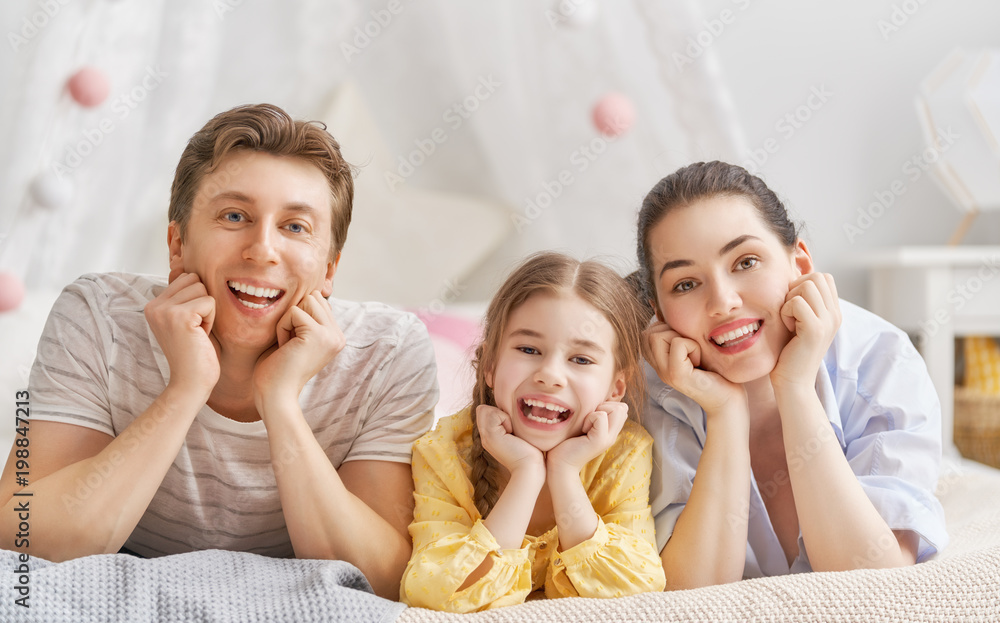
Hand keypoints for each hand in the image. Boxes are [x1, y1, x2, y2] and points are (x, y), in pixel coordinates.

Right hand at [144, 272, 220, 400]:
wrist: (190, 382)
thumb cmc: (194, 352)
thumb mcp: (185, 319)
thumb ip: (183, 295)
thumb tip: (183, 264)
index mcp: (153, 305)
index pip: (185, 278)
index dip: (196, 300)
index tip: (191, 324)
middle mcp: (154, 306)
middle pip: (194, 279)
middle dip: (203, 302)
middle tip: (195, 328)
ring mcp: (165, 311)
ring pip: (202, 288)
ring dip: (208, 312)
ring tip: (197, 332)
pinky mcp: (180, 317)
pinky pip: (210, 302)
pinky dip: (212, 319)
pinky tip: (201, 336)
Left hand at [253, 290, 345, 410]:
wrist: (275, 395)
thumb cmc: (277, 369)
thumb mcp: (296, 338)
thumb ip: (305, 318)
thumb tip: (305, 291)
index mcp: (335, 337)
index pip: (318, 302)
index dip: (298, 316)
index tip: (293, 343)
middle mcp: (338, 336)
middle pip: (314, 297)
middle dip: (294, 314)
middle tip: (289, 342)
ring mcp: (331, 335)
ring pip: (306, 300)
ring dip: (288, 320)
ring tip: (287, 344)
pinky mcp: (317, 334)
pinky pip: (293, 311)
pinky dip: (282, 327)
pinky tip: (284, 347)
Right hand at [475, 404, 544, 478]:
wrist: (529, 468)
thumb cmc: (530, 451)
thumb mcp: (516, 432)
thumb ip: (506, 421)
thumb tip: (504, 409)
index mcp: (489, 435)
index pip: (485, 411)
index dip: (499, 414)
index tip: (512, 429)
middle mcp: (484, 436)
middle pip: (483, 409)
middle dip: (500, 414)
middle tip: (512, 430)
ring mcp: (485, 436)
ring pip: (486, 409)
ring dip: (503, 416)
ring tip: (512, 432)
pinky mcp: (490, 435)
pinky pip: (493, 413)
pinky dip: (505, 419)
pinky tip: (512, 433)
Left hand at [546, 401, 627, 472]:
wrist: (560, 465)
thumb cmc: (566, 443)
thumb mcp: (583, 426)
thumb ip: (593, 416)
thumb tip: (598, 400)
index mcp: (610, 431)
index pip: (622, 408)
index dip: (607, 405)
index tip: (591, 416)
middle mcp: (612, 435)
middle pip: (622, 407)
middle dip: (604, 406)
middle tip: (589, 420)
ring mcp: (608, 439)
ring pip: (616, 409)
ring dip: (597, 411)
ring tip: (586, 425)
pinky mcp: (600, 440)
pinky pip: (601, 416)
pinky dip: (589, 418)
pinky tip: (582, 430)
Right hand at [644, 320, 743, 412]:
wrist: (728, 399)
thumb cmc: (715, 371)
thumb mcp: (693, 348)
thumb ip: (679, 335)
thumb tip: (669, 313)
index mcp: (660, 361)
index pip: (647, 332)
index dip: (667, 329)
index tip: (686, 344)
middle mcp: (658, 368)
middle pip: (649, 332)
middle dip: (672, 331)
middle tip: (691, 348)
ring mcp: (665, 373)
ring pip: (658, 335)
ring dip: (682, 338)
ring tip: (695, 354)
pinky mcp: (676, 375)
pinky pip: (678, 344)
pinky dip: (693, 346)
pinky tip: (700, 361)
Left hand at [771, 273, 840, 390]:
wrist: (793, 382)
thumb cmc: (789, 352)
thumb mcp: (800, 322)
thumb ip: (804, 302)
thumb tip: (793, 278)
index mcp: (833, 312)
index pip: (823, 277)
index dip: (803, 284)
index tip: (794, 306)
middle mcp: (835, 315)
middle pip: (816, 276)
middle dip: (796, 288)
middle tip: (791, 312)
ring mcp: (828, 321)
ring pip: (807, 285)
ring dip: (790, 300)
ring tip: (790, 321)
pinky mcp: (815, 329)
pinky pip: (796, 303)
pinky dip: (785, 312)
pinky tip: (788, 329)